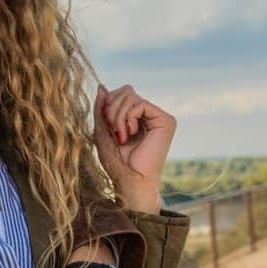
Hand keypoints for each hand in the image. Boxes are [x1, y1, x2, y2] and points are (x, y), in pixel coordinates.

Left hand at [94, 84, 176, 213]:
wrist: (130, 181)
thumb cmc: (116, 162)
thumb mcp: (102, 131)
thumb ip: (101, 109)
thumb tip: (101, 86)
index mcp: (137, 117)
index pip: (121, 93)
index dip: (108, 103)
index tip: (106, 125)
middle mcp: (150, 115)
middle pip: (126, 90)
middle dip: (112, 108)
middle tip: (112, 130)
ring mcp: (159, 117)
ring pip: (131, 95)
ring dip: (117, 116)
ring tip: (120, 136)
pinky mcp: (166, 121)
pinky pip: (139, 103)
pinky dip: (127, 117)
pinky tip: (130, 133)